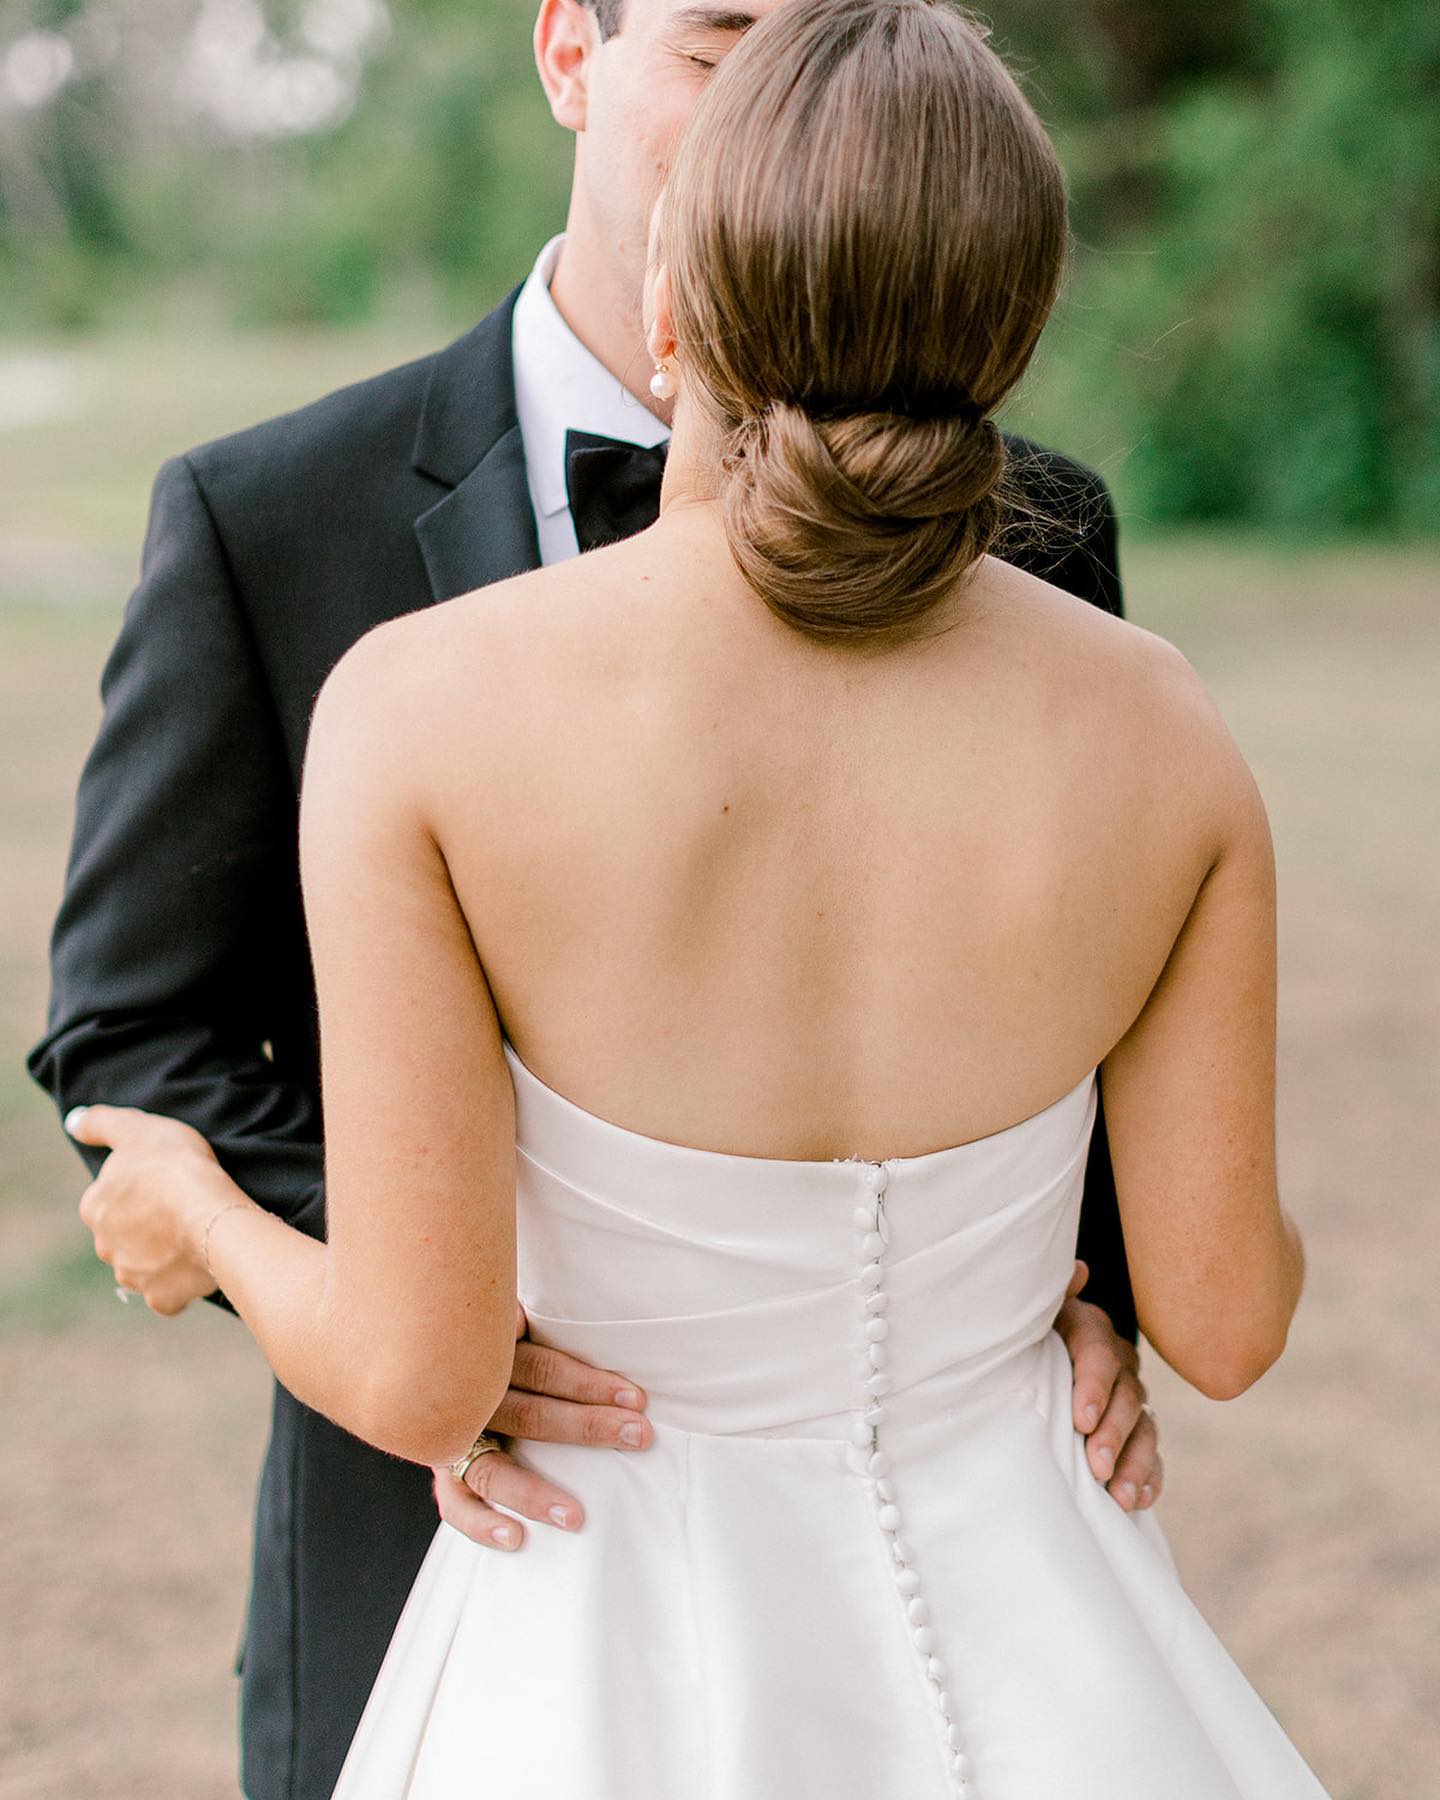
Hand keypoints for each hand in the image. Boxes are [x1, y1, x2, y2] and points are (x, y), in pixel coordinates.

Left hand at [67, 1104, 247, 1314]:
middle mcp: (105, 1245)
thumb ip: (101, 1124)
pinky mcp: (161, 1298)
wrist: (211, 1215)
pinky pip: (167, 1294)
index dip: (140, 1187)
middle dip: (147, 1226)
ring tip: (193, 1235)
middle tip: (181, 1207)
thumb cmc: (176, 1167)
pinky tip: (197, 1265)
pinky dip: (179, 1284)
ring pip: (143, 1266)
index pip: (111, 1197)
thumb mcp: (138, 1129)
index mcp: (95, 1206)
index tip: (166, 1181)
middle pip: (125, 1234)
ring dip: (161, 1256)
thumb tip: (73, 1122)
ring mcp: (132, 1275)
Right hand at [433, 1303, 652, 1551]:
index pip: (542, 1369)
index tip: (636, 1398)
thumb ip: (525, 1320)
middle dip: (587, 1428)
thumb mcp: (508, 1317)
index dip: (588, 1383)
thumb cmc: (492, 1339)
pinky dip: (481, 1524)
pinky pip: (455, 1504)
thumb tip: (549, 1314)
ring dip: (533, 1493)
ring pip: (492, 1468)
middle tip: (639, 1436)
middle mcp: (468, 1396)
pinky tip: (515, 1539)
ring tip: (574, 1517)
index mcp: (488, 1355)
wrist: (427, 1355)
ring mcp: (451, 1436)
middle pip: (530, 1414)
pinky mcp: (442, 1468)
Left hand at [1054, 1261, 1162, 1511]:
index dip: (1092, 1387)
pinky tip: (1138, 1501)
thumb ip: (1053, 1296)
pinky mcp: (1135, 1432)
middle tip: (1095, 1467)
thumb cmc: (1023, 1337)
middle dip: (1113, 1434)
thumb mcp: (1032, 1315)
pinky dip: (1148, 1478)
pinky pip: (1152, 1456)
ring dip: (1134, 1464)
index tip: (1078, 1421)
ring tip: (1120, 1496)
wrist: (1029, 1356)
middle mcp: (1117, 1365)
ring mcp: (1131, 1400)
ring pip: (1145, 1430)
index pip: (1099, 1355)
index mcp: (1089, 1332)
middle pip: (1127, 1398)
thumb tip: (1078, 1271)